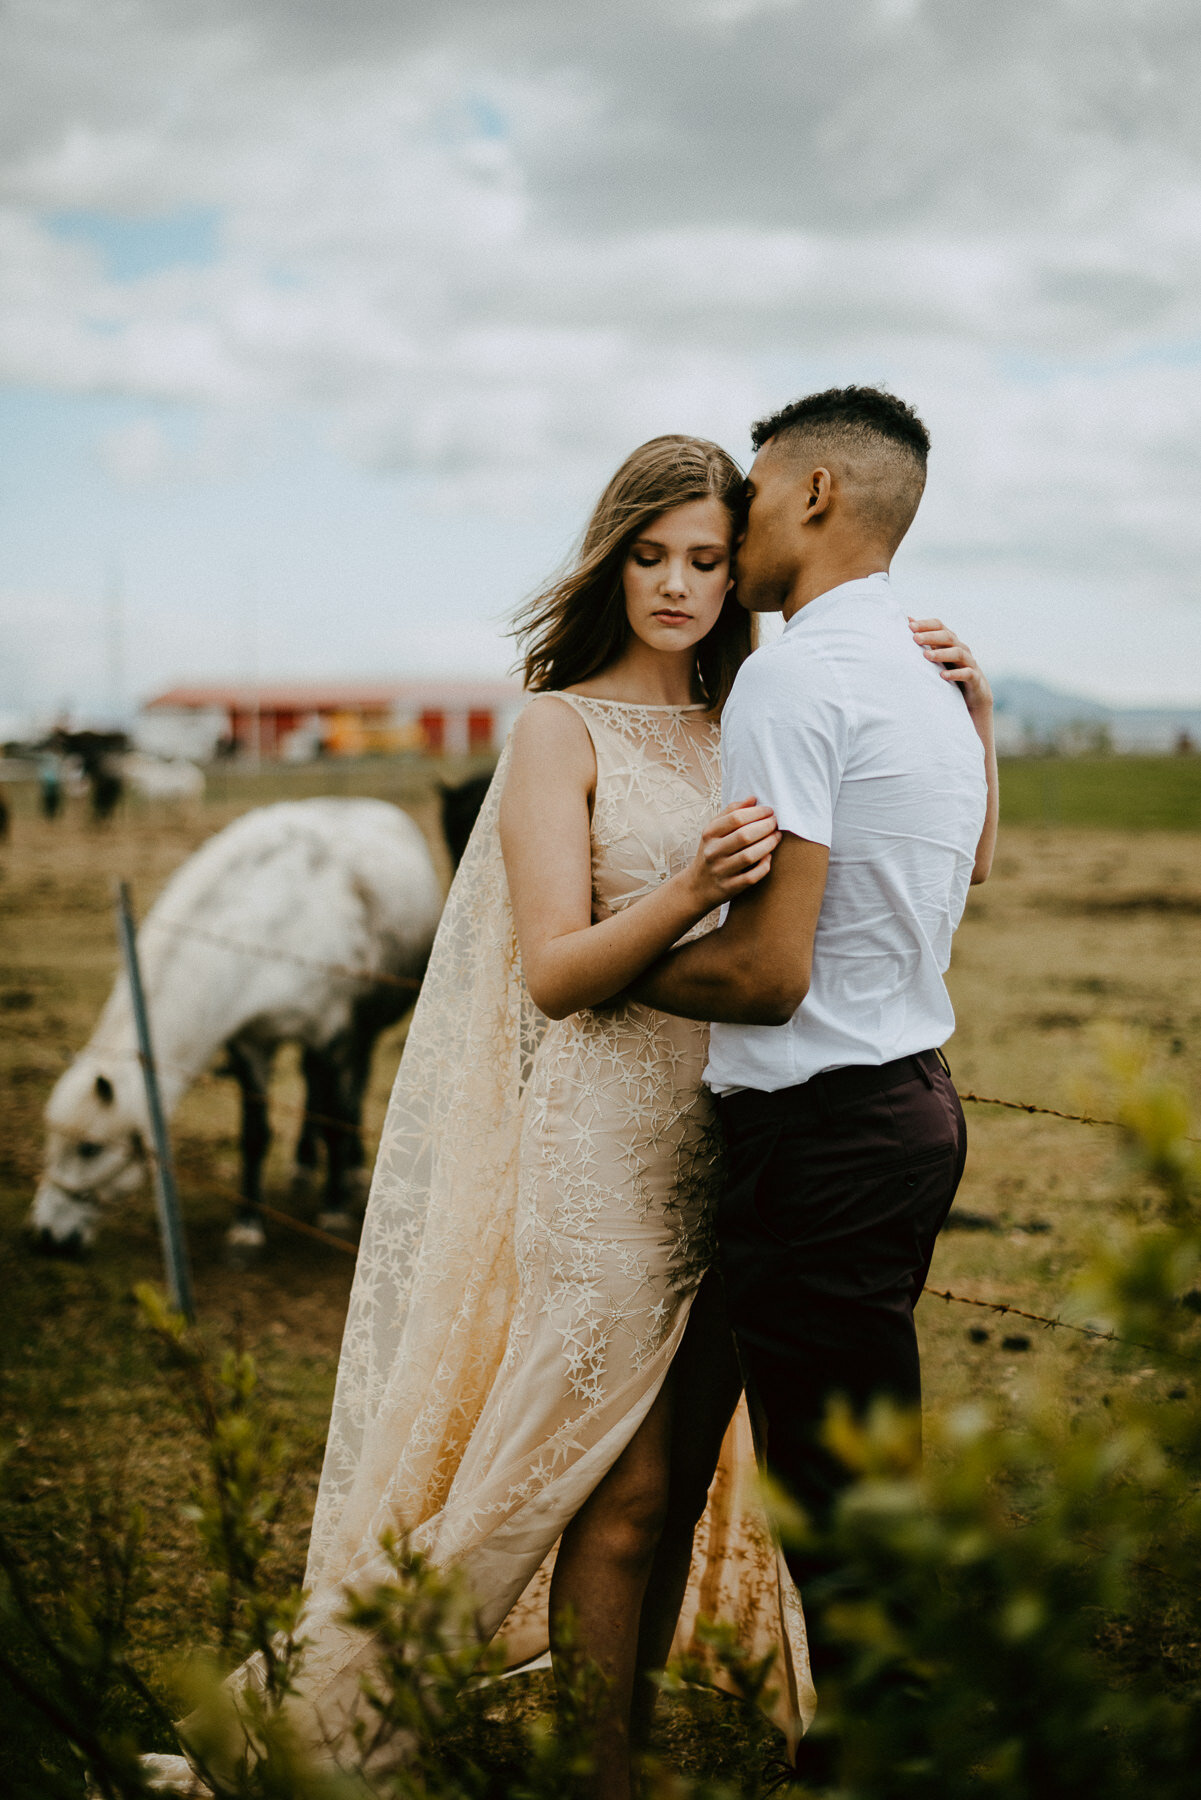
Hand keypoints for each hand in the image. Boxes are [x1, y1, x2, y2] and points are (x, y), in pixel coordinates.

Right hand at [686, 798, 780, 912]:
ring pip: (749, 856)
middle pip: (744, 836)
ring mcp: (721, 871)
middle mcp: (713, 852)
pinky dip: (764, 866)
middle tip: (775, 823)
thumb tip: (753, 798)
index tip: (769, 811)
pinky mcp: (729, 887)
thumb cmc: (711, 852)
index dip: (756, 812)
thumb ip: (731, 812)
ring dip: (768, 844)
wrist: (697, 886)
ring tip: (776, 836)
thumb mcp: (714, 831)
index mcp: (709, 834)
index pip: (736, 818)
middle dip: (765, 827)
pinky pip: (751, 877)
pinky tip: (769, 857)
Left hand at [909, 617, 992, 716]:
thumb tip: (908, 620)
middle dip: (931, 636)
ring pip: (958, 653)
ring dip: (942, 653)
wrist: (975, 693)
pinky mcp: (974, 678)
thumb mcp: (938, 655)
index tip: (910, 626)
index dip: (926, 624)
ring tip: (926, 655)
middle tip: (915, 639)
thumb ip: (925, 640)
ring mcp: (969, 662)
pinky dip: (955, 674)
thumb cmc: (951, 671)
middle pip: (948, 637)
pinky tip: (943, 676)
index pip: (939, 626)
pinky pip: (967, 673)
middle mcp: (961, 648)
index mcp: (950, 641)